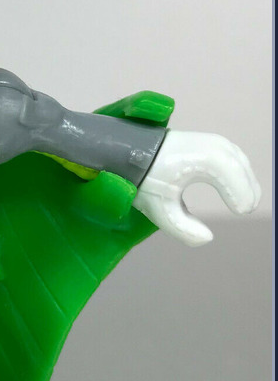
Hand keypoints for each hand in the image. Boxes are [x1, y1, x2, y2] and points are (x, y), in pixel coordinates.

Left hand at [133, 131, 260, 246]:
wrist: (133, 152)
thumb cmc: (146, 180)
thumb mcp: (160, 209)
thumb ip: (183, 228)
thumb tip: (207, 238)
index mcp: (203, 160)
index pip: (232, 176)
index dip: (240, 194)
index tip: (241, 212)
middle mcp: (213, 146)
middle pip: (239, 169)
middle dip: (247, 190)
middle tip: (245, 210)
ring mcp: (213, 141)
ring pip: (239, 162)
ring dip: (245, 180)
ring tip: (245, 201)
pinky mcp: (210, 142)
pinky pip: (233, 157)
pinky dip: (239, 171)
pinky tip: (238, 185)